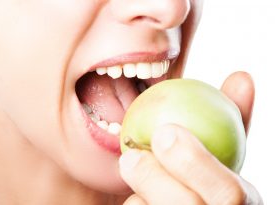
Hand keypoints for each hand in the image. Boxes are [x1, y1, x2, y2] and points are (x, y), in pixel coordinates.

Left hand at [119, 72, 262, 204]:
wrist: (191, 202)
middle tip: (130, 157)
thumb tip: (241, 77)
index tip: (165, 132)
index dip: (194, 162)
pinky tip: (137, 191)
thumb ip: (232, 123)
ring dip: (139, 190)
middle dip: (153, 178)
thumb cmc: (209, 176)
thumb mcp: (223, 154)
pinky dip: (135, 201)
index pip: (229, 194)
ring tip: (133, 168)